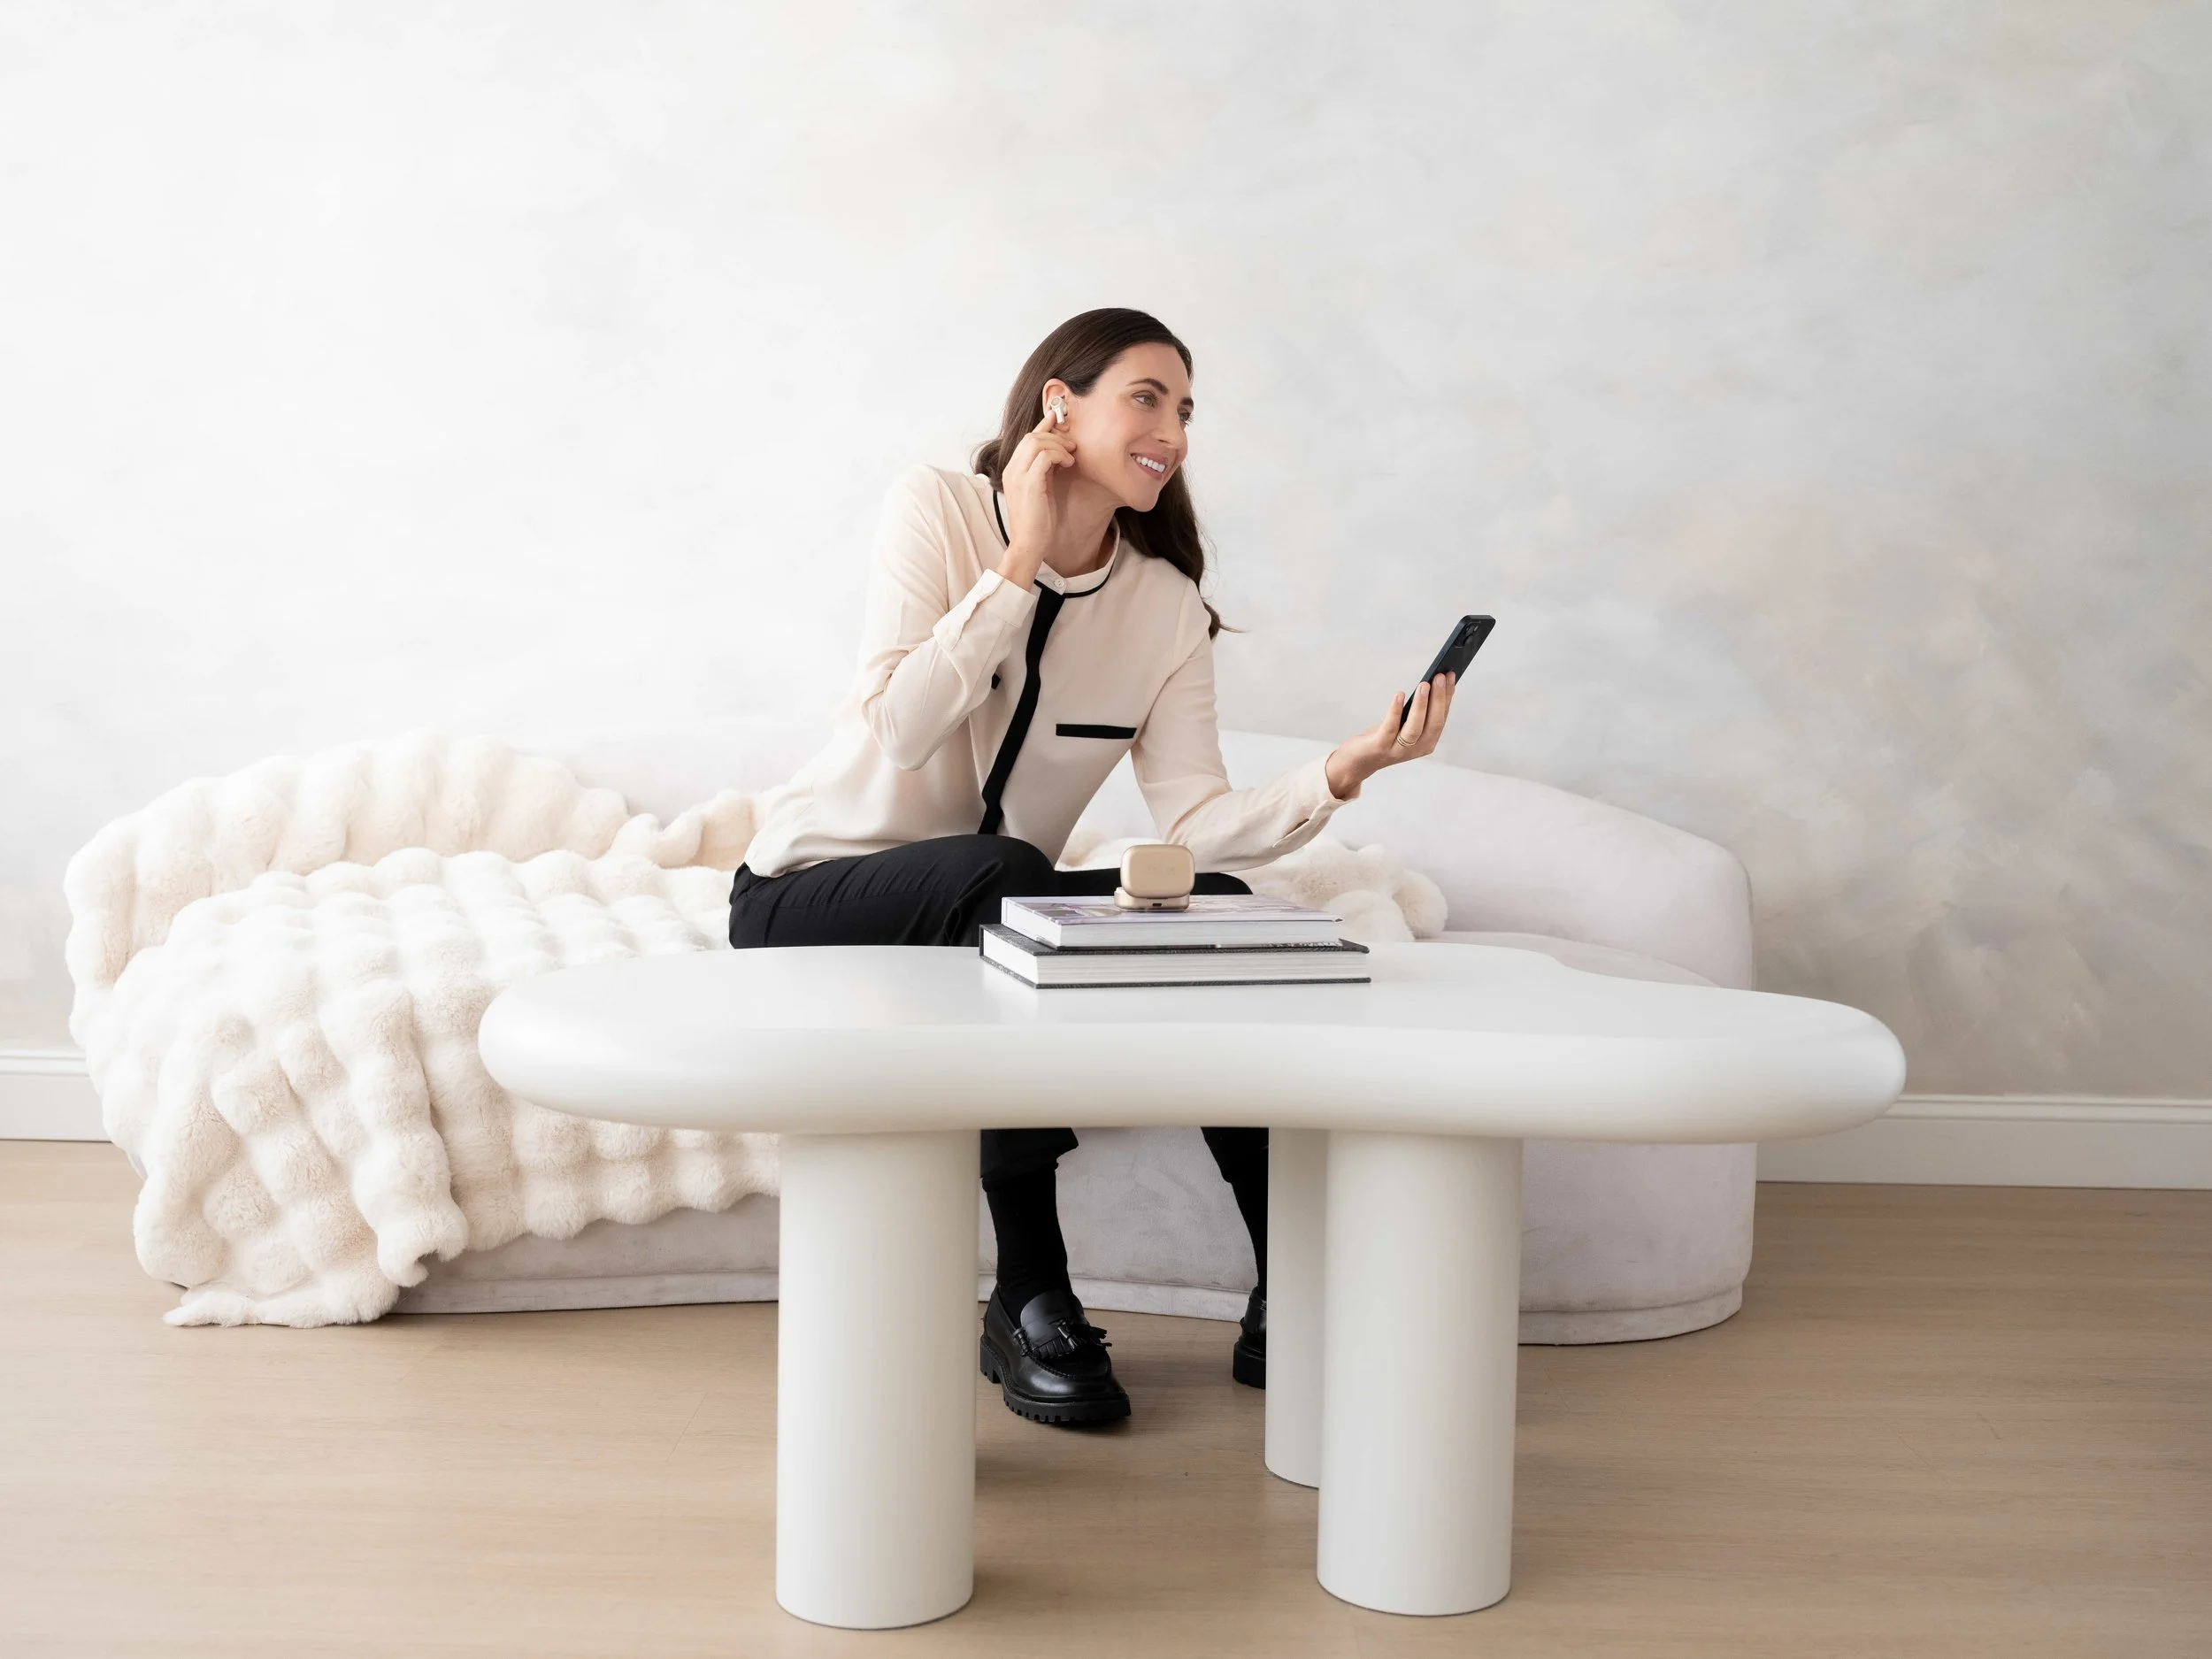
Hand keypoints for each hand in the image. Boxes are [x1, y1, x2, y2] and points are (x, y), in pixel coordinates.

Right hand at [997, 404, 1075, 589]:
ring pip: (1037, 442)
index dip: (1042, 425)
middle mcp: (1012, 470)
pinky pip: (1044, 456)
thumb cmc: (1037, 522)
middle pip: (1031, 436)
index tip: (1056, 418)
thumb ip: (1044, 471)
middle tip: (1071, 444)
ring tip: (1071, 457)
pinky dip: (1059, 455)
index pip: (1026, 439)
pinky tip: (1069, 464)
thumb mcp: (1040, 490)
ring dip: (1058, 445)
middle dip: (1054, 434)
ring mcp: (1018, 475)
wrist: (1028, 544)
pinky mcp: (1029, 483)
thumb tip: (1058, 455)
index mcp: (1012, 471)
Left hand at [1325, 672, 1455, 799]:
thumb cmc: (1383, 738)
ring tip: (1424, 684)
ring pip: (1415, 728)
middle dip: (1439, 699)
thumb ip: (1417, 711)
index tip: (1450, 676)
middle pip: (1434, 723)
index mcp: (1427, 742)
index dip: (1447, 696)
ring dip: (1421, 705)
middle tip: (1440, 677)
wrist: (1358, 761)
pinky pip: (1390, 728)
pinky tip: (1399, 695)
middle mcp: (1417, 748)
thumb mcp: (1404, 724)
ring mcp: (1399, 750)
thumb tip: (1428, 684)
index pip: (1441, 717)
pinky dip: (1396, 711)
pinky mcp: (1380, 747)